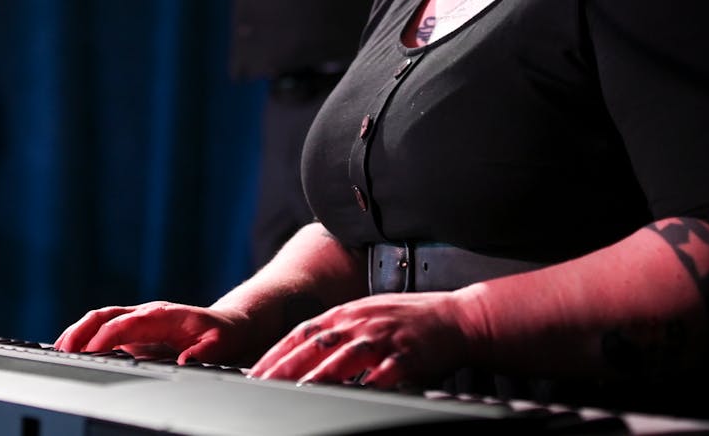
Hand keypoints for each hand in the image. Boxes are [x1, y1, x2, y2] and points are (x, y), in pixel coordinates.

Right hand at [54, 301, 259, 366]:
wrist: (228, 326)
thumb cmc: (224, 334)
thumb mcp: (222, 343)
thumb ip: (204, 352)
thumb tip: (184, 362)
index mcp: (163, 315)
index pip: (127, 322)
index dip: (107, 336)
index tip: (90, 350)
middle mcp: (146, 314)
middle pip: (106, 315)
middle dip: (82, 330)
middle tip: (62, 350)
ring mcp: (138, 322)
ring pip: (101, 321)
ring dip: (78, 333)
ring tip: (58, 350)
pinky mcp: (135, 332)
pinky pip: (105, 330)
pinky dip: (85, 338)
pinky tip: (71, 352)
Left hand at [250, 292, 469, 389]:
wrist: (455, 318)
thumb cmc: (407, 322)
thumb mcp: (366, 318)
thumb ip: (335, 334)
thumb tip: (301, 356)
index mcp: (345, 314)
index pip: (300, 333)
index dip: (275, 353)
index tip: (253, 372)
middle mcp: (359, 322)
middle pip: (315, 344)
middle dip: (285, 367)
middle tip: (262, 385)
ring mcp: (382, 337)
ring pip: (344, 356)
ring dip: (318, 374)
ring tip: (298, 390)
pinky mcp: (407, 355)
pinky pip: (385, 372)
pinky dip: (369, 383)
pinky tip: (357, 394)